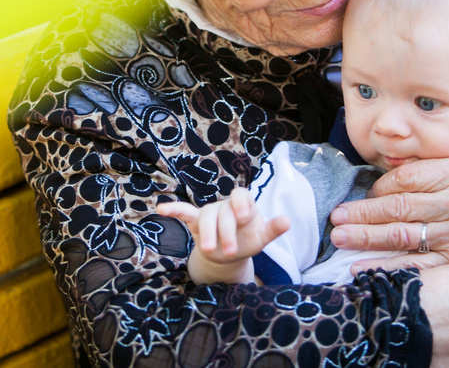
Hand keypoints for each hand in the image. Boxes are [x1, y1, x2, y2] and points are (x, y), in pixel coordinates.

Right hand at [157, 188, 289, 264]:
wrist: (230, 253)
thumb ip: (273, 229)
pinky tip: (161, 209)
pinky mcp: (196, 221)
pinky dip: (173, 209)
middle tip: (232, 252)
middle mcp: (225, 205)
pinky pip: (184, 212)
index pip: (242, 195)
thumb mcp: (262, 237)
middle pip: (224, 213)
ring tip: (209, 249)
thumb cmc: (248, 240)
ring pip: (205, 217)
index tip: (244, 218)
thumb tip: (287, 221)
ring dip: (207, 233)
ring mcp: (209, 212)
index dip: (241, 204)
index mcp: (243, 205)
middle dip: (227, 232)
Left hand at [328, 157, 448, 283]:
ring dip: (365, 236)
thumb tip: (412, 177)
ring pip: (401, 233)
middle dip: (361, 211)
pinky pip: (417, 264)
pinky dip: (387, 266)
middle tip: (336, 217)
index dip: (381, 187)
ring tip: (340, 238)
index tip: (367, 194)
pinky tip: (365, 269)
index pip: (408, 176)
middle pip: (397, 204)